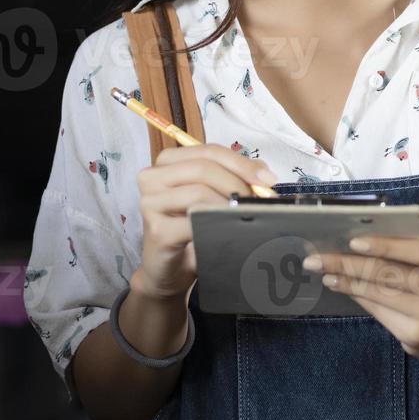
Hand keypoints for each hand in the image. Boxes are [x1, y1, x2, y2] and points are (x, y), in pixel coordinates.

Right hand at [135, 145, 277, 300]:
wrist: (169, 268)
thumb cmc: (191, 228)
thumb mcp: (213, 195)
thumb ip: (235, 176)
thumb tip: (262, 171)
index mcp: (167, 162)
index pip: (208, 151)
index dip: (241, 163)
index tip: (268, 179)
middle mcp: (152, 177)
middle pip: (203, 168)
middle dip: (237, 182)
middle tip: (259, 200)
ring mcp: (150, 203)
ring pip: (199, 191)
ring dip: (230, 204)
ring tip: (245, 215)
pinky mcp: (157, 230)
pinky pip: (195, 221)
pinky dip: (218, 224)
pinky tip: (230, 230)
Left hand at [304, 231, 418, 365]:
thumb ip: (417, 245)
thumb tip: (364, 235)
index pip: (417, 250)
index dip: (385, 245)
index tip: (353, 241)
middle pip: (392, 274)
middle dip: (350, 264)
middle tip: (318, 258)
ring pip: (381, 294)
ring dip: (347, 282)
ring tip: (324, 272)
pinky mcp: (416, 338)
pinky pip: (380, 313)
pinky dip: (358, 298)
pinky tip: (341, 288)